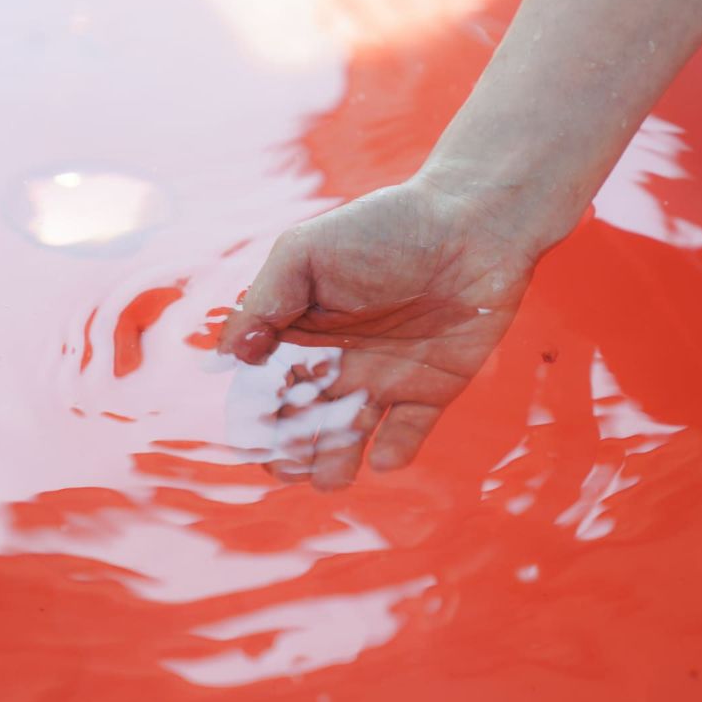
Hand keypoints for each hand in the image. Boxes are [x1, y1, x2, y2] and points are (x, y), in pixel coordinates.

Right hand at [219, 176, 552, 489]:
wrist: (471, 225)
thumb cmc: (384, 229)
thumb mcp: (307, 253)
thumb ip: (266, 299)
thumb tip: (230, 355)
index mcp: (301, 333)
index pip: (266, 386)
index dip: (256, 417)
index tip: (252, 440)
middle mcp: (338, 362)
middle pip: (303, 421)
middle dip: (291, 451)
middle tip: (289, 468)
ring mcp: (383, 379)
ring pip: (349, 435)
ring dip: (336, 461)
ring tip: (330, 476)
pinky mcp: (429, 390)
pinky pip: (408, 430)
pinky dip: (396, 449)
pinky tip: (384, 456)